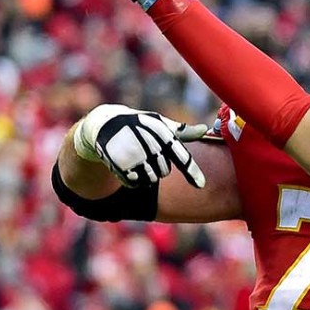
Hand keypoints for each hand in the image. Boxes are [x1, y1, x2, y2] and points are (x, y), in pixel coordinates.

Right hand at [74, 104, 208, 188]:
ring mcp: (134, 156)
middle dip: (157, 166)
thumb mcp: (160, 124)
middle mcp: (149, 145)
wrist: (104, 124)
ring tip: (134, 157)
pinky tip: (125, 165)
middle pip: (164, 172)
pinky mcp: (120, 165)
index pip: (180, 157)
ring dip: (144, 173)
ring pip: (150, 179)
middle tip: (144, 152)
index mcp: (162, 134)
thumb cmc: (139, 125)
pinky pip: (135, 183)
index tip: (201, 185)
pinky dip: (132, 179)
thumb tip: (205, 129)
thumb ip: (183, 132)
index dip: (191, 171)